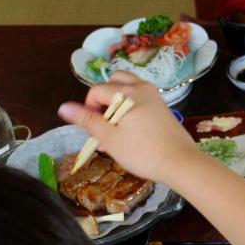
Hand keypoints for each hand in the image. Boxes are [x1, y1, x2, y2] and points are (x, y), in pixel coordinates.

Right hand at [57, 72, 201, 182]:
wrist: (181, 163)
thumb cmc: (143, 152)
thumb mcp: (110, 138)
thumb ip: (87, 120)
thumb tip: (63, 107)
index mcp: (128, 92)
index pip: (96, 91)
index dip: (89, 109)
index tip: (94, 129)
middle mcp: (142, 87)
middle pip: (114, 81)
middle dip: (103, 100)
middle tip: (105, 125)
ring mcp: (155, 96)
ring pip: (128, 88)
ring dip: (117, 102)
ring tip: (116, 128)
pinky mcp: (162, 107)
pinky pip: (140, 98)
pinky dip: (130, 107)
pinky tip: (132, 130)